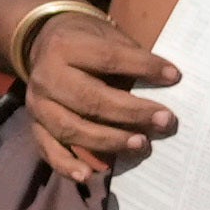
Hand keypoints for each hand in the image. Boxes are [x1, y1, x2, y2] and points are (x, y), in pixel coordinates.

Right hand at [15, 2, 176, 182]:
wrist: (43, 44)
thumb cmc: (86, 41)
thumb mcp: (105, 35)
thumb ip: (129, 57)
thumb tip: (167, 83)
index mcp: (66, 46)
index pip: (108, 58)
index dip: (142, 67)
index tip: (174, 76)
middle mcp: (47, 76)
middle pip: (90, 99)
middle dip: (131, 113)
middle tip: (165, 121)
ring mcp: (38, 104)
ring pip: (71, 128)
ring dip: (110, 140)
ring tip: (142, 144)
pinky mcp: (34, 126)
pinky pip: (48, 150)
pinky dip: (67, 165)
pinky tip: (89, 175)